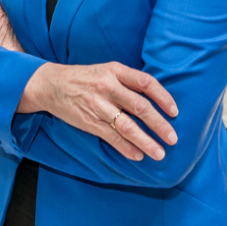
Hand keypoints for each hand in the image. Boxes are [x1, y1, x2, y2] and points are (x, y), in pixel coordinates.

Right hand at [19, 62, 178, 160]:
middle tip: (173, 138)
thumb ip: (128, 80)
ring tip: (160, 153)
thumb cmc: (85, 77)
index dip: (163, 97)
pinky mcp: (89, 122)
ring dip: (146, 142)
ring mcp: (98, 106)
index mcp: (115, 70)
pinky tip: (138, 156)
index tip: (175, 111)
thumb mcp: (107, 70)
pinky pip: (112, 138)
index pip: (146, 83)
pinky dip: (127, 149)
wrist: (52, 85)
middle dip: (160, 125)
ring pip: (128, 127)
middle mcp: (108, 87)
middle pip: (141, 107)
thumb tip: (155, 98)